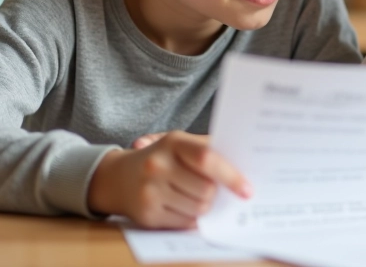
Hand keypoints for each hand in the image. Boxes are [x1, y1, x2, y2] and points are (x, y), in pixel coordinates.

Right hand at [88, 131, 251, 228]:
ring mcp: (150, 191)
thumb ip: (210, 150)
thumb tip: (243, 166)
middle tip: (218, 192)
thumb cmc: (162, 158)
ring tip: (199, 197)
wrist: (117, 177)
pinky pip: (185, 223)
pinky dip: (193, 219)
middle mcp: (157, 165)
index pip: (207, 159)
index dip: (231, 175)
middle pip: (207, 190)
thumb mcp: (181, 144)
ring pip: (199, 209)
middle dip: (218, 194)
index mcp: (173, 142)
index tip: (248, 190)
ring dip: (207, 207)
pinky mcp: (147, 215)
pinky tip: (186, 206)